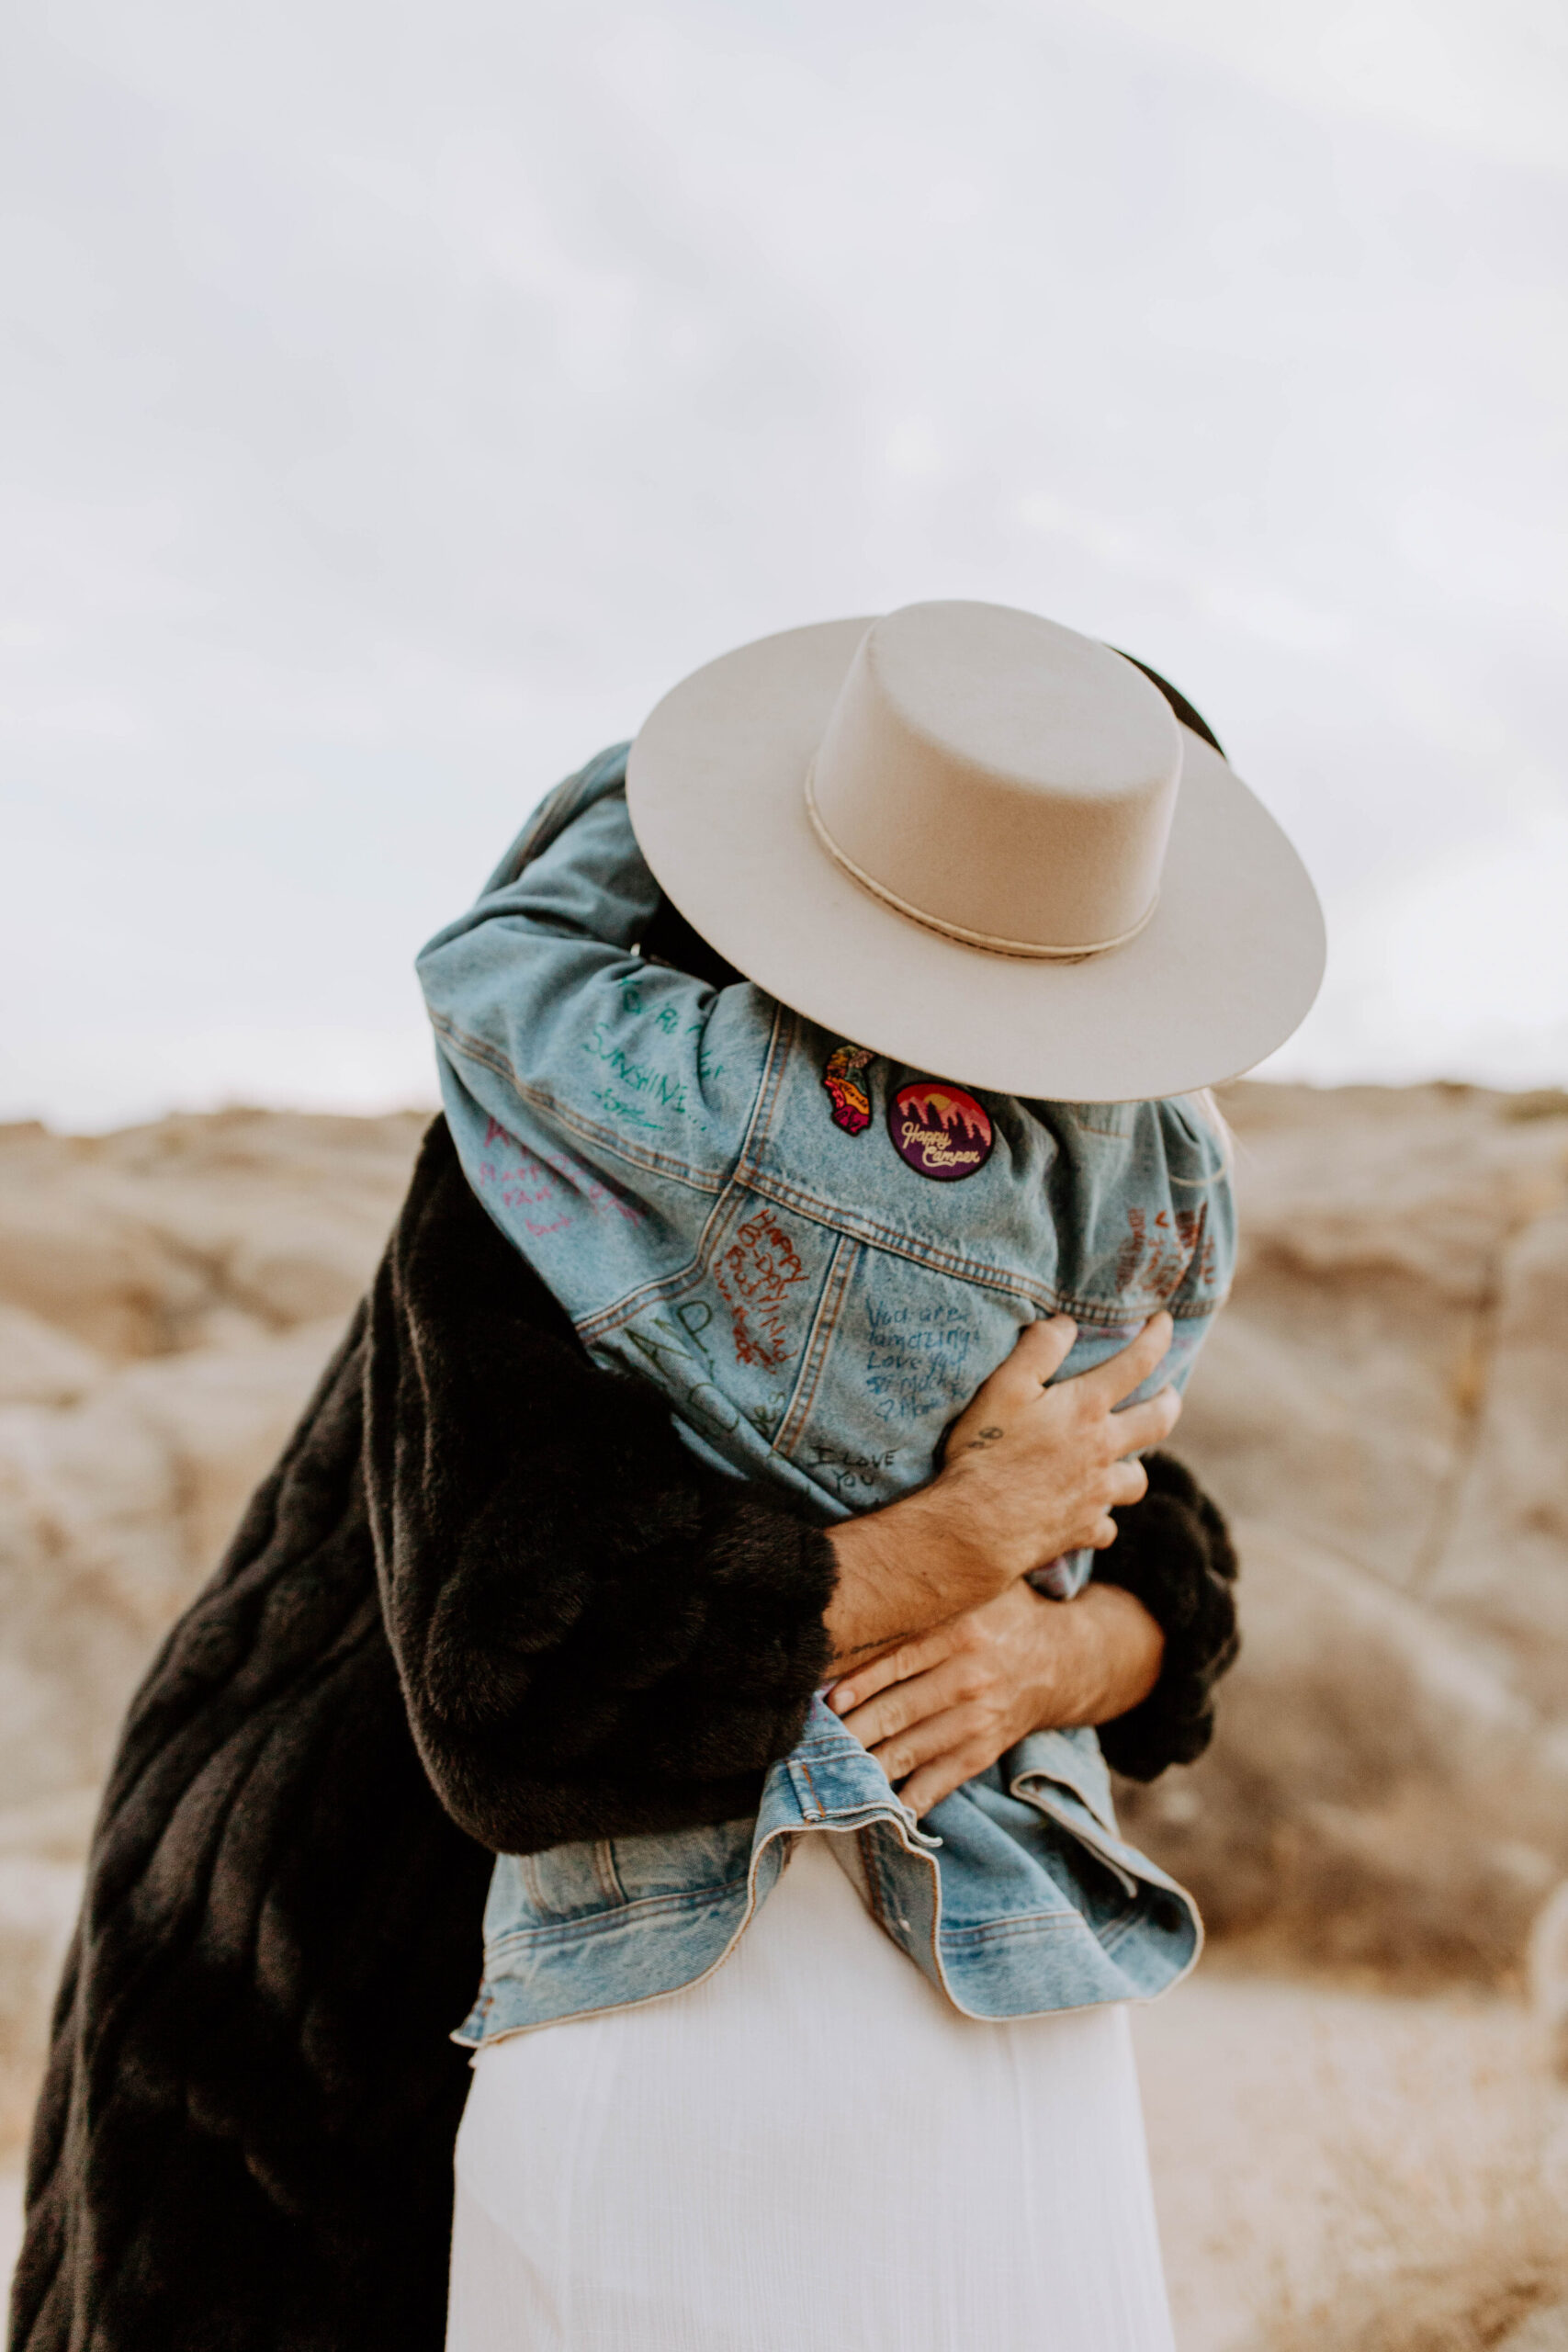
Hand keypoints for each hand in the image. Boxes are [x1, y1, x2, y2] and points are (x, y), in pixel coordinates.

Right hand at [822, 1312, 1180, 1673]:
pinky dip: (1101, 1518)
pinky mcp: (1083, 1529)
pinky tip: (1089, 1515)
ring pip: (1137, 1481)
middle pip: (1157, 1422)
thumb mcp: (1004, 1386)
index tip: (1165, 1321)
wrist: (979, 1527)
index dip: (1156, 1338)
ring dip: (1135, 1468)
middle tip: (1170, 1395)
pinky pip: (1105, 1526)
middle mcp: (1103, 1449)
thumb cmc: (987, 1453)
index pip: (1136, 1363)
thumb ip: (1038, 1349)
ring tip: (1126, 1462)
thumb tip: (1067, 1323)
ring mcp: (1097, 1493)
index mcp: (1086, 1408)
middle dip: (1169, 1403)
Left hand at [826, 1580, 1165, 1818]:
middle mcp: (970, 1679)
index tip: (828, 1698)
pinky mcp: (981, 1753)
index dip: (862, 1681)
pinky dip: (906, 1800)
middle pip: (899, 1709)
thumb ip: (930, 1591)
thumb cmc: (1002, 1615)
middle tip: (811, 1740)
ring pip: (910, 1750)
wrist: (1064, 1658)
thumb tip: (864, 1589)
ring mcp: (977, 1721)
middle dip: (852, 1729)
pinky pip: (937, 1782)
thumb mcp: (977, 1590)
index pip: (902, 1658)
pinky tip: (875, 1809)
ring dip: (867, 1766)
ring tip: (828, 1773)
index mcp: (963, 1632)